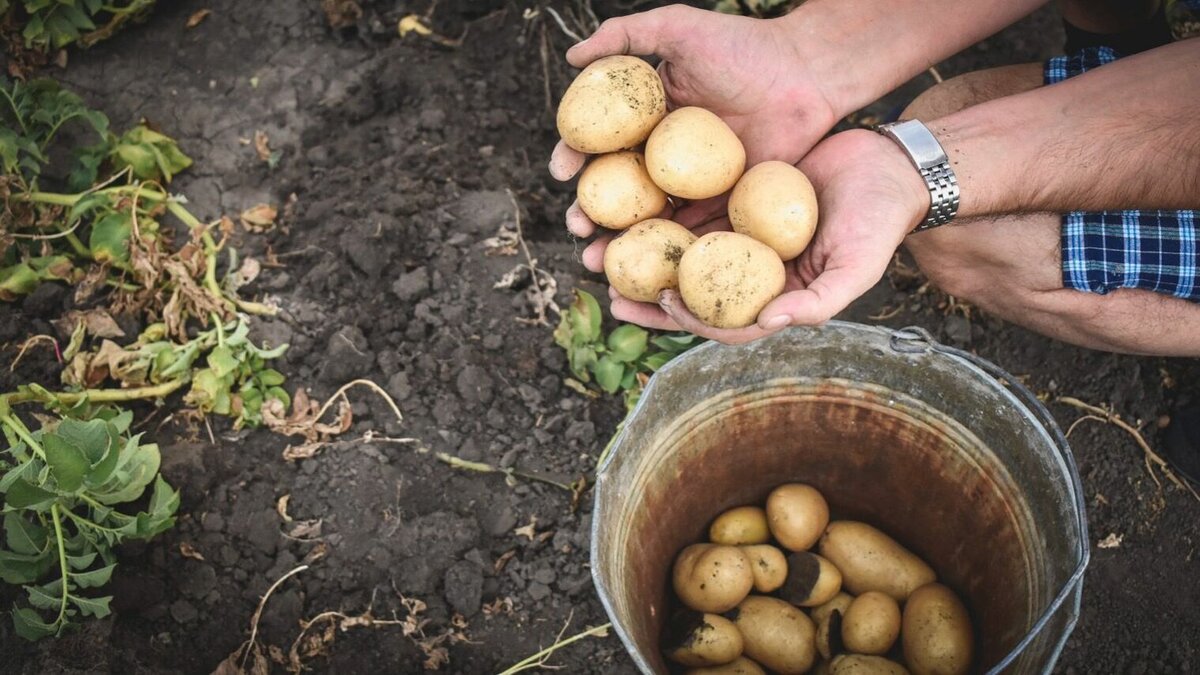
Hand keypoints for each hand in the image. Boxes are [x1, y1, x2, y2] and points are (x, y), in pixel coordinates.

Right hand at [549, 4, 840, 238]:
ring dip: (618, 243)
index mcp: (646, 117)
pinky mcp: (723, 203)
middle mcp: (664, 154)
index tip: (561, 171)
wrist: (806, 75)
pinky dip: (666, 251)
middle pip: (616, 190)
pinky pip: (690, 230)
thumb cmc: (743, 46)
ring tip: (595, 259)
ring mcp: (692, 183)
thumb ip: (625, 35)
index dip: (575, 157)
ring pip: (647, 218)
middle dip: (588, 212)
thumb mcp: (678, 28)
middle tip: (576, 227)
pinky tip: (646, 270)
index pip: (600, 142)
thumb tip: (572, 55)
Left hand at [597, 129, 929, 343]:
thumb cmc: (878, 222)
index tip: (658, 301)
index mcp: (776, 299)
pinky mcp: (736, 202)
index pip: (724, 323)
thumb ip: (817, 303)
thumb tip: (766, 326)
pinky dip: (664, 215)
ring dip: (646, 257)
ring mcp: (742, 238)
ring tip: (604, 252)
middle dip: (649, 299)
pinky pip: (693, 212)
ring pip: (684, 254)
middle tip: (609, 292)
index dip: (689, 319)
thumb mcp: (856, 268)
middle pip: (692, 294)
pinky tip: (632, 207)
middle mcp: (753, 274)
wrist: (887, 166)